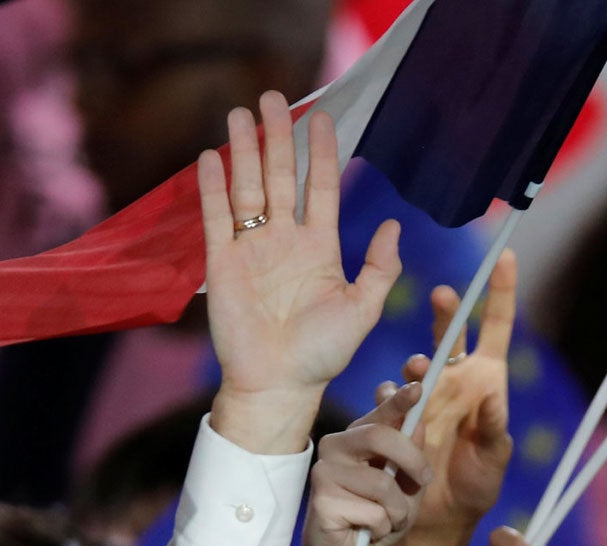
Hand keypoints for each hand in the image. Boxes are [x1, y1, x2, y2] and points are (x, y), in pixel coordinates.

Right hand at [201, 92, 401, 454]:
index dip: (321, 153)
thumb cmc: (323, 355)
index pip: (320, 188)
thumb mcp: (362, 310)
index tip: (322, 117)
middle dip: (277, 137)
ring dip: (244, 151)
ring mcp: (252, 250)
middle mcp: (285, 241)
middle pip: (281, 177)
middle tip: (273, 98)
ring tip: (240, 113)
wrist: (278, 386)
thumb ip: (379, 268)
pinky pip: (216, 218)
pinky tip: (213, 156)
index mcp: (320, 248)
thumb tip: (394, 225)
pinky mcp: (222, 264)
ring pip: (248, 188)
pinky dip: (214, 188)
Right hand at [304, 384, 431, 545]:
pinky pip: (373, 512)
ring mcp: (325, 472)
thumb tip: (418, 423)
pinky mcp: (321, 501)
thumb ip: (412, 458)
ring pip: (382, 483)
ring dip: (398, 511)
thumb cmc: (376, 519)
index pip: (379, 412)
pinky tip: (367, 533)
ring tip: (388, 521)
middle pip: (381, 436)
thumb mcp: (406, 488)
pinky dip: (382, 528)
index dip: (398, 399)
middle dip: (413, 461)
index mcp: (358, 438)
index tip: (417, 388)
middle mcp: (336, 447)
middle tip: (424, 480)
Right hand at [379, 249, 517, 537]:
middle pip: (447, 336)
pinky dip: (391, 412)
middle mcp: (449, 383)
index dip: (500, 293)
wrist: (433, 524)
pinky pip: (387, 404)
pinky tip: (395, 438)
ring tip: (418, 399)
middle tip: (444, 298)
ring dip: (415, 376)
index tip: (504, 257)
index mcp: (482, 383)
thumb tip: (494, 396)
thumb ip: (495, 432)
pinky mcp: (391, 420)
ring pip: (412, 372)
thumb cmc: (471, 490)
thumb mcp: (491, 463)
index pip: (494, 329)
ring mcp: (419, 399)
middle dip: (445, 313)